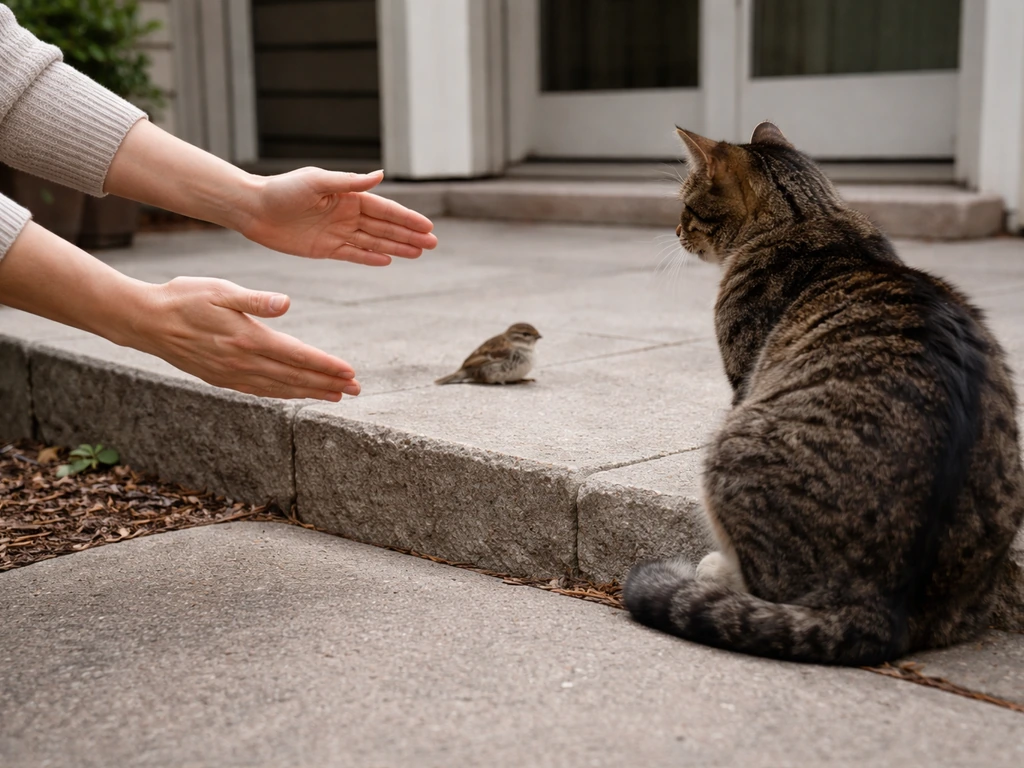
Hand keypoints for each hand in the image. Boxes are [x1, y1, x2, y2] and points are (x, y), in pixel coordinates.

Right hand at [130, 277, 360, 400]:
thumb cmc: (184, 296)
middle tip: (356, 389)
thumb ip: (255, 299)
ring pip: (279, 388)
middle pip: (294, 377)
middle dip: (327, 384)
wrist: (145, 320)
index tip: (350, 373)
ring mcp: (231, 373)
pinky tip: (295, 394)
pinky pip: (259, 391)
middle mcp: (242, 361)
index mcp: (247, 338)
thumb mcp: (220, 289)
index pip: (297, 355)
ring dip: (309, 392)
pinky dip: (282, 394)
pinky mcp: (221, 378)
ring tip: (335, 395)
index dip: (325, 366)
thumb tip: (286, 304)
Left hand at [240, 168, 437, 265]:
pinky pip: (353, 254)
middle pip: (385, 227)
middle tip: (433, 244)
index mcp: (348, 196)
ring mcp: (337, 232)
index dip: (407, 219)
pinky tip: (388, 261)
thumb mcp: (318, 181)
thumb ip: (350, 182)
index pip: (385, 209)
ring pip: (374, 242)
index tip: (427, 226)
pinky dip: (370, 258)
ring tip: (418, 254)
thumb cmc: (283, 190)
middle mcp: (346, 214)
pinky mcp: (325, 248)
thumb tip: (380, 175)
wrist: (254, 209)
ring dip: (396, 247)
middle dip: (409, 235)